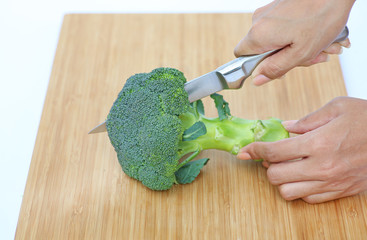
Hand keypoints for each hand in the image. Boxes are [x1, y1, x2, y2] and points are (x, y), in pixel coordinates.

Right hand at [234, 0, 354, 84]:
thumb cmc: (323, 16)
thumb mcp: (300, 53)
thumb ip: (275, 68)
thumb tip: (256, 80)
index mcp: (259, 34)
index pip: (242, 57)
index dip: (257, 67)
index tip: (277, 68)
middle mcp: (259, 21)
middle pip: (264, 50)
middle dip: (287, 58)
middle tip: (311, 57)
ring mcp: (269, 12)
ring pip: (277, 40)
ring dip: (299, 47)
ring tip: (322, 45)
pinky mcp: (279, 7)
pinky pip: (284, 28)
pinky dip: (300, 34)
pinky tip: (318, 35)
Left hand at [237, 97, 366, 203]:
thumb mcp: (337, 108)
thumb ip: (307, 119)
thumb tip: (286, 128)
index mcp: (318, 143)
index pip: (274, 151)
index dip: (254, 150)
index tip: (245, 151)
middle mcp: (322, 167)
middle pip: (275, 176)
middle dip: (268, 166)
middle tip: (272, 156)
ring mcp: (331, 182)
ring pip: (288, 192)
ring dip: (282, 180)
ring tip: (288, 167)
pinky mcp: (340, 192)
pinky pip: (308, 199)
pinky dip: (300, 189)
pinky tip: (305, 175)